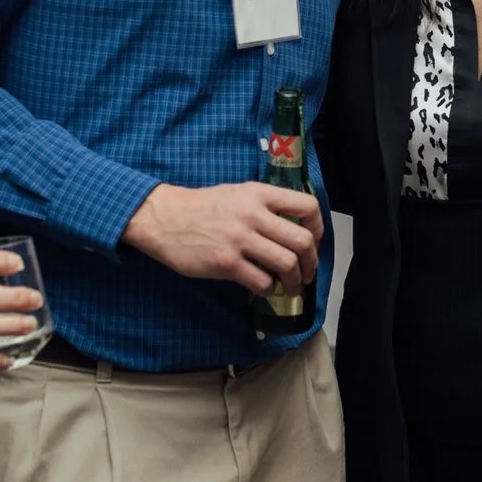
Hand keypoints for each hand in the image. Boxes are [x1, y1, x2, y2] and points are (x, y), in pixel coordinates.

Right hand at [122, 181, 320, 292]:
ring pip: (287, 264)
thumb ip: (265, 205)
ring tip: (290, 287)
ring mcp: (240, 239)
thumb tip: (293, 228)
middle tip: (306, 273)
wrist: (163, 218)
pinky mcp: (226, 263)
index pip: (307, 206)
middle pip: (302, 241)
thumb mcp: (237, 193)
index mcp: (259, 194)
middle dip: (311, 263)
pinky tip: (263, 287)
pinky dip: (269, 288)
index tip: (314, 241)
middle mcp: (253, 214)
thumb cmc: (201, 206)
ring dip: (294, 281)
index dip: (318, 227)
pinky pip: (262, 281)